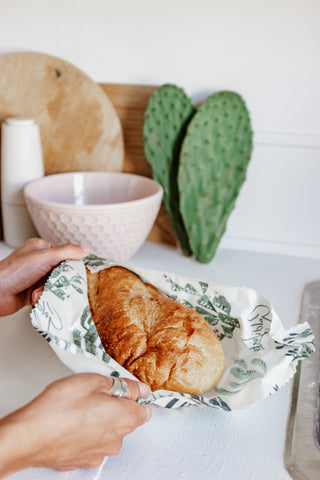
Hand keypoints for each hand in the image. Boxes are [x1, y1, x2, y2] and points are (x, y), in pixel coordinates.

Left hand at [0, 238, 89, 315]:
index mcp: (40, 249)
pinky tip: (37, 298)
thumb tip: (85, 249)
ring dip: (50, 291)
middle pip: (62, 272)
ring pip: (55, 285)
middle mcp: (38, 262)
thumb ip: (67, 252)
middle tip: (58, 283)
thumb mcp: (45, 257)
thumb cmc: (13, 272)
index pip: (65, 254)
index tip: (77, 271)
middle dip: (60, 281)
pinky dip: (44, 298)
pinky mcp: (32, 292)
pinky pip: (47, 296)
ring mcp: (35, 278)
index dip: (72, 264)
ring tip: (41, 291)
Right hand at [0, 373, 151, 476]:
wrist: (30, 435)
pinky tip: (70, 423)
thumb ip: (122, 385)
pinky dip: (84, 434)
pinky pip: (90, 443)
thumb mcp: (95, 381)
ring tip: (78, 408)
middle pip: (125, 420)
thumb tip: (139, 388)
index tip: (125, 389)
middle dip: (114, 406)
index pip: (145, 410)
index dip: (136, 397)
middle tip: (95, 394)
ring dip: (98, 420)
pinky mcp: (81, 461)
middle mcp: (116, 440)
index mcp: (124, 418)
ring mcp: (98, 454)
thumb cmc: (60, 408)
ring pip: (107, 433)